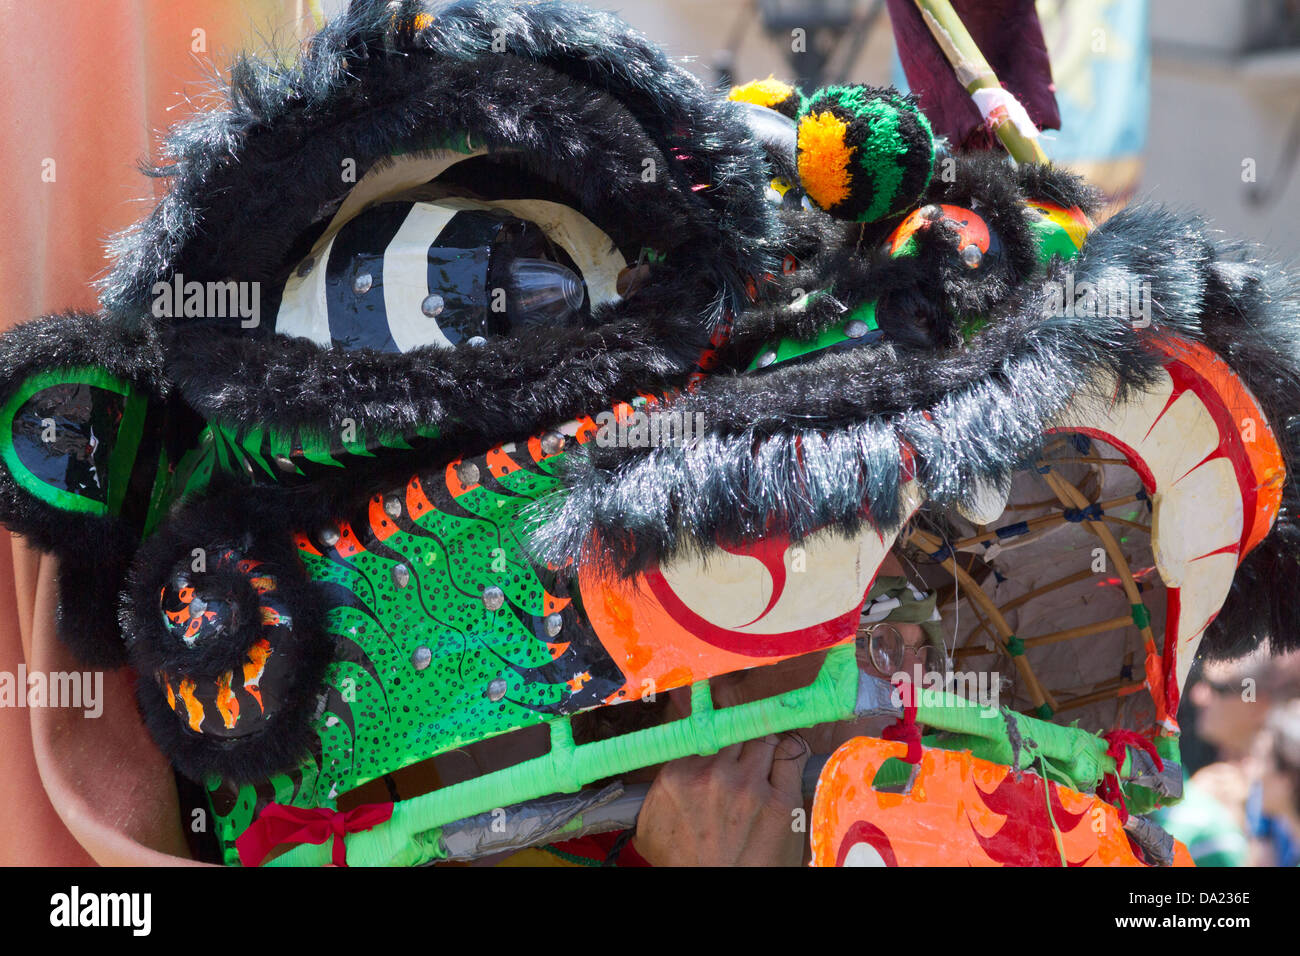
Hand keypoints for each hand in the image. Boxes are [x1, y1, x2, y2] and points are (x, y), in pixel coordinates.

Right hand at [631, 733, 809, 865]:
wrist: (716, 892)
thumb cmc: (684, 866)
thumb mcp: (651, 830)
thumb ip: (657, 793)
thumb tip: (665, 769)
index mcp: (678, 776)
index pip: (703, 731)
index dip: (717, 734)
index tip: (723, 738)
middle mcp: (712, 774)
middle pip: (734, 730)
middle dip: (741, 738)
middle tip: (747, 750)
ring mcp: (748, 785)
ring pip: (763, 737)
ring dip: (767, 744)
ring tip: (769, 756)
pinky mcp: (780, 800)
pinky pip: (792, 753)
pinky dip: (792, 750)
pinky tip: (790, 758)